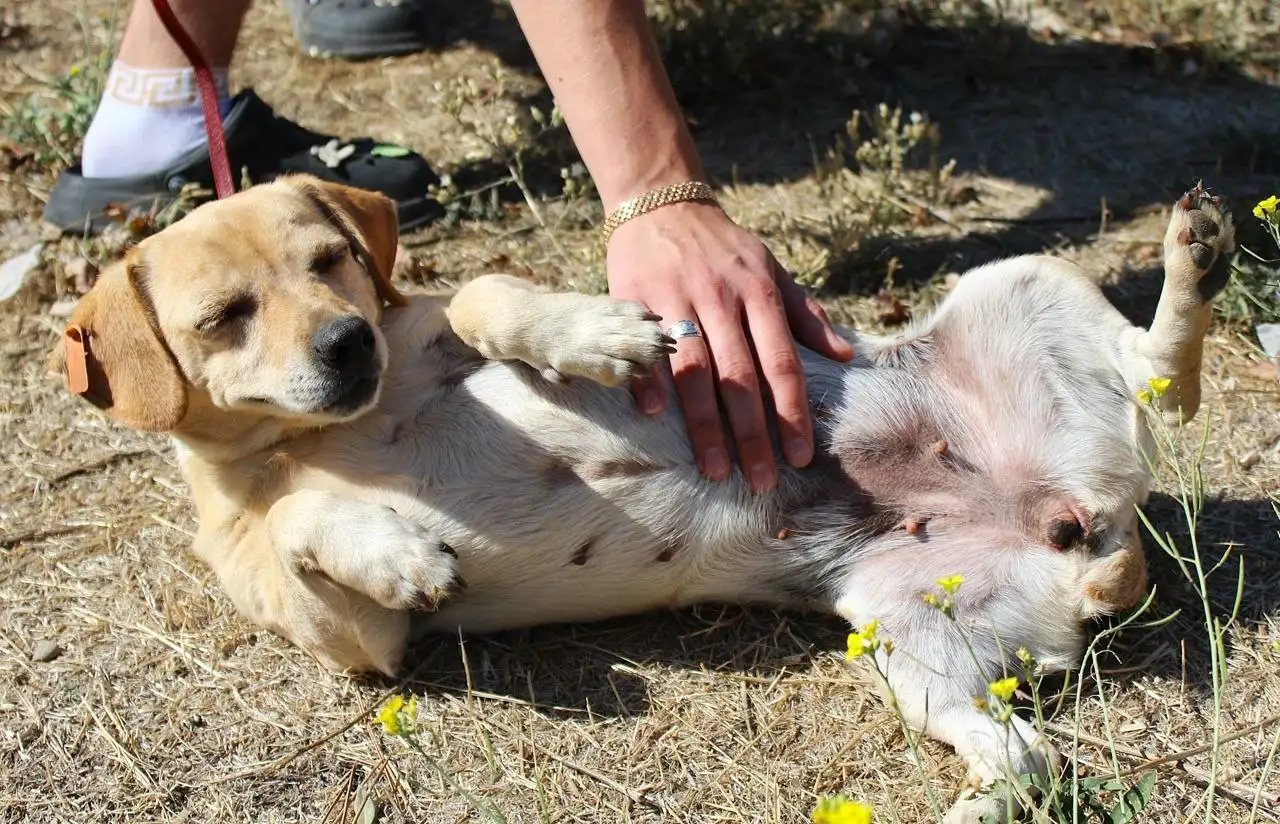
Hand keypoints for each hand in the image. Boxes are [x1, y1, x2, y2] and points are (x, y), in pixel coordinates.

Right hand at [606, 200, 853, 491]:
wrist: (661, 203)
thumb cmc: (723, 247)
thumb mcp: (770, 269)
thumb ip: (804, 314)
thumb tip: (844, 356)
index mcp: (759, 293)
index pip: (782, 362)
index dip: (792, 411)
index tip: (800, 456)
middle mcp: (721, 298)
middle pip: (741, 376)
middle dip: (753, 433)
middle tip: (761, 480)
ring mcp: (676, 298)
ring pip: (695, 370)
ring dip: (705, 424)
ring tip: (715, 469)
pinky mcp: (634, 298)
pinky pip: (643, 346)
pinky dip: (648, 379)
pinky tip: (654, 416)